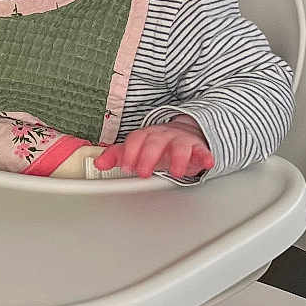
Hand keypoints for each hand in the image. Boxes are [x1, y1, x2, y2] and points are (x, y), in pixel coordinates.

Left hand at [96, 117, 212, 180]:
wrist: (185, 134)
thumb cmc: (158, 145)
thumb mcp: (137, 148)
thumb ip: (118, 155)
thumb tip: (99, 163)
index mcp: (147, 136)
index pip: (136, 139)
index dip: (130, 153)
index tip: (126, 167)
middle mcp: (163, 136)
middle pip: (155, 142)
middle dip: (148, 156)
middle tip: (143, 172)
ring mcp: (181, 141)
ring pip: (179, 146)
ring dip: (177, 158)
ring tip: (175, 172)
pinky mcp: (198, 148)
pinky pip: (202, 151)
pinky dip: (205, 156)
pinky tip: (206, 162)